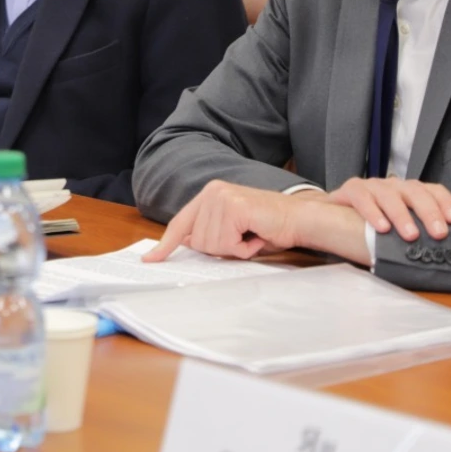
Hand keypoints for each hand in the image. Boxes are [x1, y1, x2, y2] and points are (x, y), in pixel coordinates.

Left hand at [146, 179, 311, 262]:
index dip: (166, 244)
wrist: (299, 219)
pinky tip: (257, 236)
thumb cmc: (269, 227)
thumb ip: (210, 232)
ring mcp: (221, 197)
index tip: (151, 259)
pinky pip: (227, 244)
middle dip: (223, 248)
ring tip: (253, 236)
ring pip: (211, 245)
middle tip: (245, 238)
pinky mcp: (233, 207)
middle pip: (198, 241)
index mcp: (209, 194)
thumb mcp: (233, 230)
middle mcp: (212, 191)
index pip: (181, 223)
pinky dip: (244, 249)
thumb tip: (188, 242)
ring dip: (235, 249)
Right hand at [325, 177, 450, 242]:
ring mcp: (372, 186)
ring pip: (390, 194)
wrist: (332, 216)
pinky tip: (381, 228)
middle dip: (429, 212)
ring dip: (402, 214)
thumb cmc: (373, 226)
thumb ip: (418, 232)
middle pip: (415, 191)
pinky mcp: (351, 190)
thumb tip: (446, 255)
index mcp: (409, 192)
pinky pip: (362, 197)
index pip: (433, 190)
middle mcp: (393, 185)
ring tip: (410, 235)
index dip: (445, 202)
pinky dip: (373, 212)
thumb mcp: (399, 227)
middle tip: (438, 234)